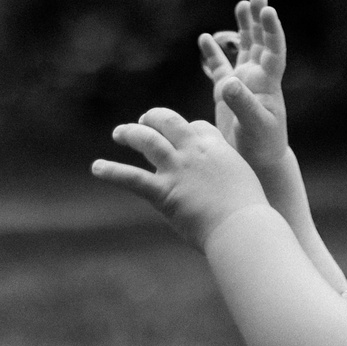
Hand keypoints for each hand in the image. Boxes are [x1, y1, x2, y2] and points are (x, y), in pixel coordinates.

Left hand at [90, 106, 271, 248]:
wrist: (242, 227)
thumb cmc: (249, 213)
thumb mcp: (244, 182)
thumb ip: (228, 176)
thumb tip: (223, 186)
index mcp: (216, 147)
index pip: (196, 127)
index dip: (187, 129)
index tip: (183, 134)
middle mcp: (194, 152)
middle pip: (169, 122)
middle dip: (153, 118)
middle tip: (142, 121)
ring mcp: (177, 170)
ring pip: (147, 141)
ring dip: (130, 134)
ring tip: (118, 133)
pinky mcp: (164, 192)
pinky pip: (132, 178)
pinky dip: (112, 172)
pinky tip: (96, 168)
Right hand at [198, 0, 290, 170]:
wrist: (257, 162)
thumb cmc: (262, 146)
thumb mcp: (255, 126)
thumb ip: (243, 105)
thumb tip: (231, 82)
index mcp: (268, 84)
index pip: (273, 51)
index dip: (272, 30)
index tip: (268, 10)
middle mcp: (257, 78)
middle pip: (260, 43)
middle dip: (258, 21)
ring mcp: (242, 84)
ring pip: (244, 49)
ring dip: (243, 28)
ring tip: (241, 5)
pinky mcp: (227, 93)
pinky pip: (220, 68)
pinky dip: (213, 53)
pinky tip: (205, 38)